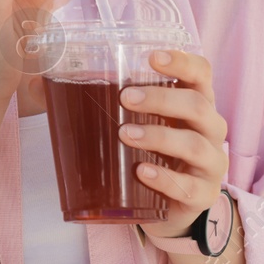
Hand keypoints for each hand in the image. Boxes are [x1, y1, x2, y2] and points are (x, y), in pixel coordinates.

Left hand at [121, 49, 230, 240]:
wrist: (167, 206)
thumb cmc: (154, 153)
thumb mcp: (142, 123)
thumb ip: (114, 103)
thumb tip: (51, 83)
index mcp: (197, 104)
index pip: (201, 74)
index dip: (182, 62)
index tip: (152, 58)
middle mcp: (211, 129)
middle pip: (198, 105)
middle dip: (161, 99)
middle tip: (126, 98)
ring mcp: (212, 163)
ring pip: (194, 145)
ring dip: (159, 136)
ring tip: (126, 134)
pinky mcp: (204, 195)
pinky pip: (189, 186)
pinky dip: (164, 178)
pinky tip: (142, 172)